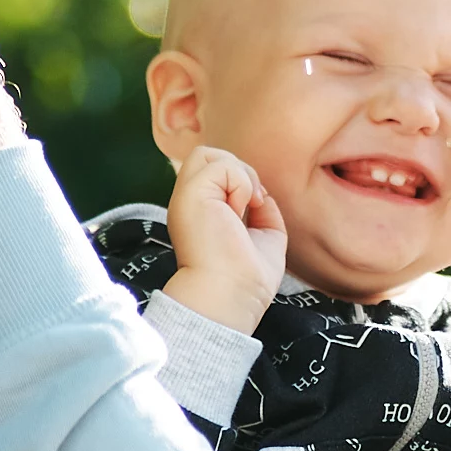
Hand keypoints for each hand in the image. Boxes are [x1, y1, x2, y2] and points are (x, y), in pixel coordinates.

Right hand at [161, 146, 290, 333]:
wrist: (233, 297)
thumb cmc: (248, 280)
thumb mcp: (265, 239)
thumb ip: (264, 214)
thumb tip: (263, 195)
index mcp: (201, 213)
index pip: (214, 174)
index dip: (240, 180)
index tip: (256, 208)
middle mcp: (189, 203)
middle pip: (207, 156)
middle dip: (238, 170)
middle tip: (251, 201)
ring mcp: (186, 198)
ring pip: (207, 153)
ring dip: (238, 174)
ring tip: (245, 205)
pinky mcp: (190, 195)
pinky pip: (221, 165)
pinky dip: (240, 182)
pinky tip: (240, 210)